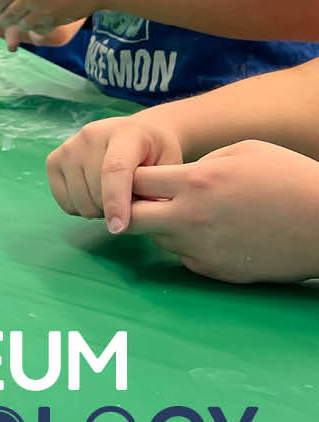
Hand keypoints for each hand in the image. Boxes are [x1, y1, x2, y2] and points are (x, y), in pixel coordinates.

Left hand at [0, 0, 106, 49]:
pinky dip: (34, 29)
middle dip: (2, 19)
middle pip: (5, 15)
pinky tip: (37, 23)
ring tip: (20, 22)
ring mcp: (40, 10)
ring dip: (17, 25)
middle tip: (3, 20)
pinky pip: (35, 30)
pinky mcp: (52, 21)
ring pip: (18, 25)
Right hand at [46, 113, 183, 230]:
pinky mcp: (53, 161)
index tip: (119, 227)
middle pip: (95, 191)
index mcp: (125, 133)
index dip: (116, 201)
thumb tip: (143, 218)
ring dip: (98, 211)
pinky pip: (65, 202)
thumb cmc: (155, 153)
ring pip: (79, 201)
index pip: (114, 169)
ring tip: (114, 198)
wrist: (137, 133)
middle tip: (131, 203)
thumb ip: (158, 189)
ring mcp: (68, 147)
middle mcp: (91, 136)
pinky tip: (95, 196)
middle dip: (114, 210)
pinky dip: (80, 208)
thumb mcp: (170, 166)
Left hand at [123, 140, 318, 282]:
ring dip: (164, 227)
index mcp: (196, 181)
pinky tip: (217, 234)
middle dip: (131, 209)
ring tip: (195, 215)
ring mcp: (199, 248)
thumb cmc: (290, 179)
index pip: (134, 181)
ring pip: (158, 239)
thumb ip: (200, 163)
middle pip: (131, 218)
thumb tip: (173, 179)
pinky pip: (184, 257)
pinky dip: (189, 245)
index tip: (139, 179)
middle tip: (145, 203)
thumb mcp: (244, 151)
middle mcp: (189, 218)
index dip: (132, 179)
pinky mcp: (212, 270)